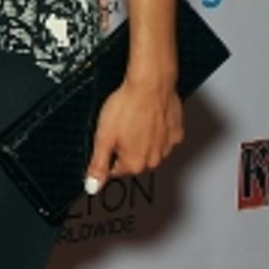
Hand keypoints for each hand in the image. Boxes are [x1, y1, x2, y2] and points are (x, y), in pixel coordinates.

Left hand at [84, 78, 183, 193]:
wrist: (151, 83)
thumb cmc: (128, 105)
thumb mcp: (103, 137)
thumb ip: (98, 165)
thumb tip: (92, 186)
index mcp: (134, 163)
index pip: (114, 170)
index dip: (107, 154)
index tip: (108, 140)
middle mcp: (154, 159)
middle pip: (133, 160)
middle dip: (125, 148)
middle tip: (121, 127)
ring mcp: (167, 146)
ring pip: (149, 149)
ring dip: (141, 139)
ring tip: (135, 120)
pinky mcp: (177, 132)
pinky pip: (164, 137)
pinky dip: (157, 130)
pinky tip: (149, 118)